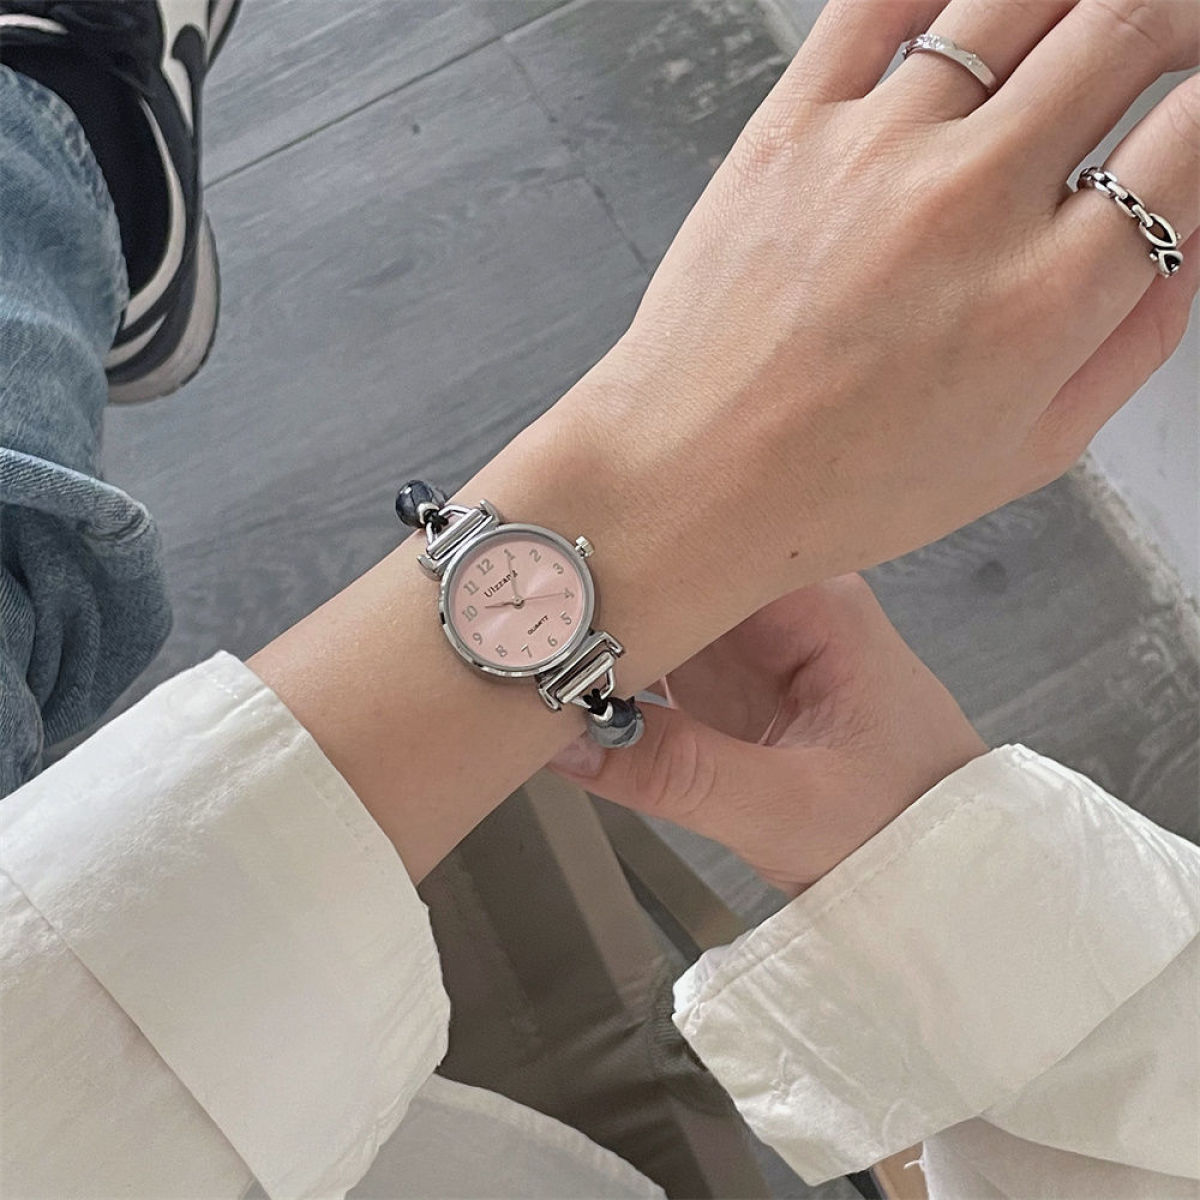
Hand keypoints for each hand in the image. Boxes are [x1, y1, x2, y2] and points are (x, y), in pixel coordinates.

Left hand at [534, 0, 1198, 668]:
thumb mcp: (1026, 452)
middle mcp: (973, 204)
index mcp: (1047, 299)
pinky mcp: (793, 127)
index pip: (1197, 135)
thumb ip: (1135, 339)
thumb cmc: (841, 486)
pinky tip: (964, 16)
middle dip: (1178, 15)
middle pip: (1130, 27)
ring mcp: (877, 151)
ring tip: (1084, 24)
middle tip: (1172, 37)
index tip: (1199, 111)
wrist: (691, 478)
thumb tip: (1190, 235)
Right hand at [550, 576, 985, 895]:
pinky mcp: (727, 681)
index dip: (629, 547)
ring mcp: (748, 643)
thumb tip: (566, 738)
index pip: (706, 540)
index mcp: (813, 602)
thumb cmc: (907, 827)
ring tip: (519, 642)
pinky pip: (655, 656)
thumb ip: (678, 773)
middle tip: (511, 605)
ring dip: (598, 629)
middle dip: (598, 585)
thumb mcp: (791, 808)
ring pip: (657, 608)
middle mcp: (777, 606)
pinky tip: (561, 681)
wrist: (946, 875)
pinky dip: (610, 669)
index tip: (550, 570)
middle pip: (673, 567)